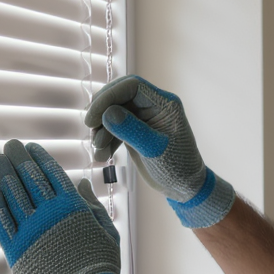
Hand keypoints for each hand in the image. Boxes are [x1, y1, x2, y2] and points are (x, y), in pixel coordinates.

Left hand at [0, 139, 142, 273]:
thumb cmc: (100, 266)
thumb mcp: (106, 231)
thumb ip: (91, 205)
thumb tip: (80, 183)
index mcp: (72, 206)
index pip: (51, 172)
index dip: (39, 157)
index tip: (31, 147)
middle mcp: (49, 214)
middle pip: (28, 178)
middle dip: (18, 158)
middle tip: (10, 147)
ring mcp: (30, 231)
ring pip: (12, 195)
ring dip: (4, 175)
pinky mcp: (16, 249)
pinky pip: (2, 221)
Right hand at [85, 75, 235, 228]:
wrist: (183, 187)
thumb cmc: (177, 167)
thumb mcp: (154, 149)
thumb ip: (132, 130)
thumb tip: (107, 113)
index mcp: (164, 103)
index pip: (131, 86)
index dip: (109, 96)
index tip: (93, 116)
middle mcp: (153, 106)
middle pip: (119, 96)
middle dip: (101, 112)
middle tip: (90, 128)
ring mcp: (143, 118)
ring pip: (113, 113)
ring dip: (101, 131)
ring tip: (99, 153)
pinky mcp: (134, 131)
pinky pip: (114, 128)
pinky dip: (106, 140)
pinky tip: (102, 156)